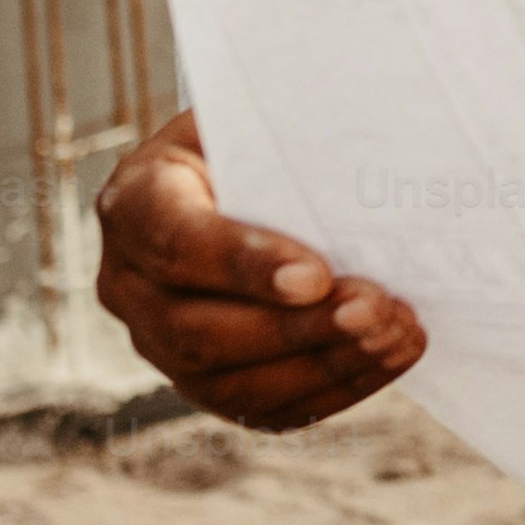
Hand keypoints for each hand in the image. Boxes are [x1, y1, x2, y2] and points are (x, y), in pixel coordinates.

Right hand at [91, 109, 426, 430]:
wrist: (246, 180)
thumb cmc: (261, 141)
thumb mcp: (260, 117)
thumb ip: (291, 133)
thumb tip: (376, 142)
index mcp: (136, 201)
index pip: (176, 241)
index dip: (243, 263)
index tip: (318, 275)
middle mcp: (128, 283)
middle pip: (197, 328)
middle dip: (295, 328)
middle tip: (376, 309)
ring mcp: (157, 343)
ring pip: (227, 380)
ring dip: (323, 365)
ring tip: (396, 334)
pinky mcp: (202, 383)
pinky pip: (260, 407)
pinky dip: (332, 389)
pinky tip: (385, 357)